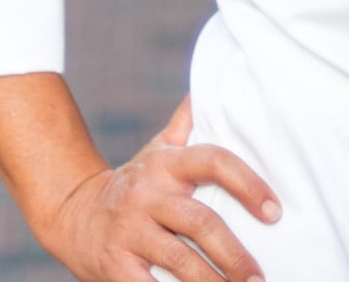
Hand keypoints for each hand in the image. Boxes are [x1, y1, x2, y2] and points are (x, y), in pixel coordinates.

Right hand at [38, 96, 281, 281]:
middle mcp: (148, 194)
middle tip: (260, 276)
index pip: (214, 162)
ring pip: (179, 261)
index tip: (275, 211)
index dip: (248, 184)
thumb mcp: (158, 149)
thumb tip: (211, 86)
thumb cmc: (135, 182)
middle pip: (200, 221)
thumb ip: (187, 122)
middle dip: (234, 253)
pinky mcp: (113, 266)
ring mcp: (129, 231)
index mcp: (167, 164)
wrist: (72, 212)